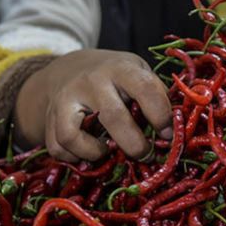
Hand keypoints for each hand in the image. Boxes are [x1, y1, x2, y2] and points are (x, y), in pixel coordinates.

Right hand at [14, 49, 171, 161]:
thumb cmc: (114, 76)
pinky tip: (88, 152)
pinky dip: (74, 158)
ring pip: (72, 135)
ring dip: (95, 152)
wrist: (69, 69)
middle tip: (144, 153)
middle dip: (134, 145)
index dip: (161, 116)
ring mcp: (66, 100)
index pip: (145, 90)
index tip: (168, 134)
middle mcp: (91, 82)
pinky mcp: (50, 118)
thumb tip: (175, 128)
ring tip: (107, 151)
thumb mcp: (137, 72)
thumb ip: (155, 94)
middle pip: (113, 118)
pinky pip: (58, 147)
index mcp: (120, 68)